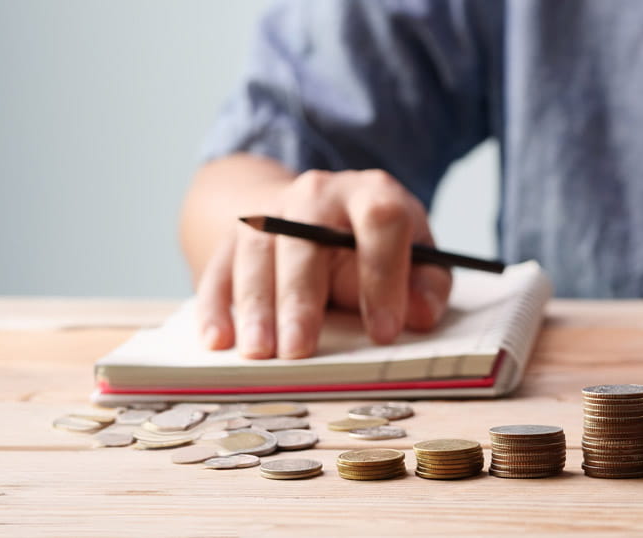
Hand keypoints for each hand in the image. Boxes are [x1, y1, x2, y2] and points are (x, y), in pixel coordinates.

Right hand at [194, 169, 451, 358]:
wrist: (318, 209)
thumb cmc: (376, 245)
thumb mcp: (417, 257)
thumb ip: (426, 285)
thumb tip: (421, 315)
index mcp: (373, 193)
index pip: (381, 222)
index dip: (383, 276)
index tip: (384, 331)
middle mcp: (319, 193)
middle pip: (305, 239)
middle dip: (301, 297)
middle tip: (299, 349)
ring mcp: (272, 210)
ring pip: (257, 252)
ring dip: (255, 305)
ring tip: (259, 351)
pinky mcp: (236, 234)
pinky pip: (219, 267)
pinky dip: (216, 305)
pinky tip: (217, 339)